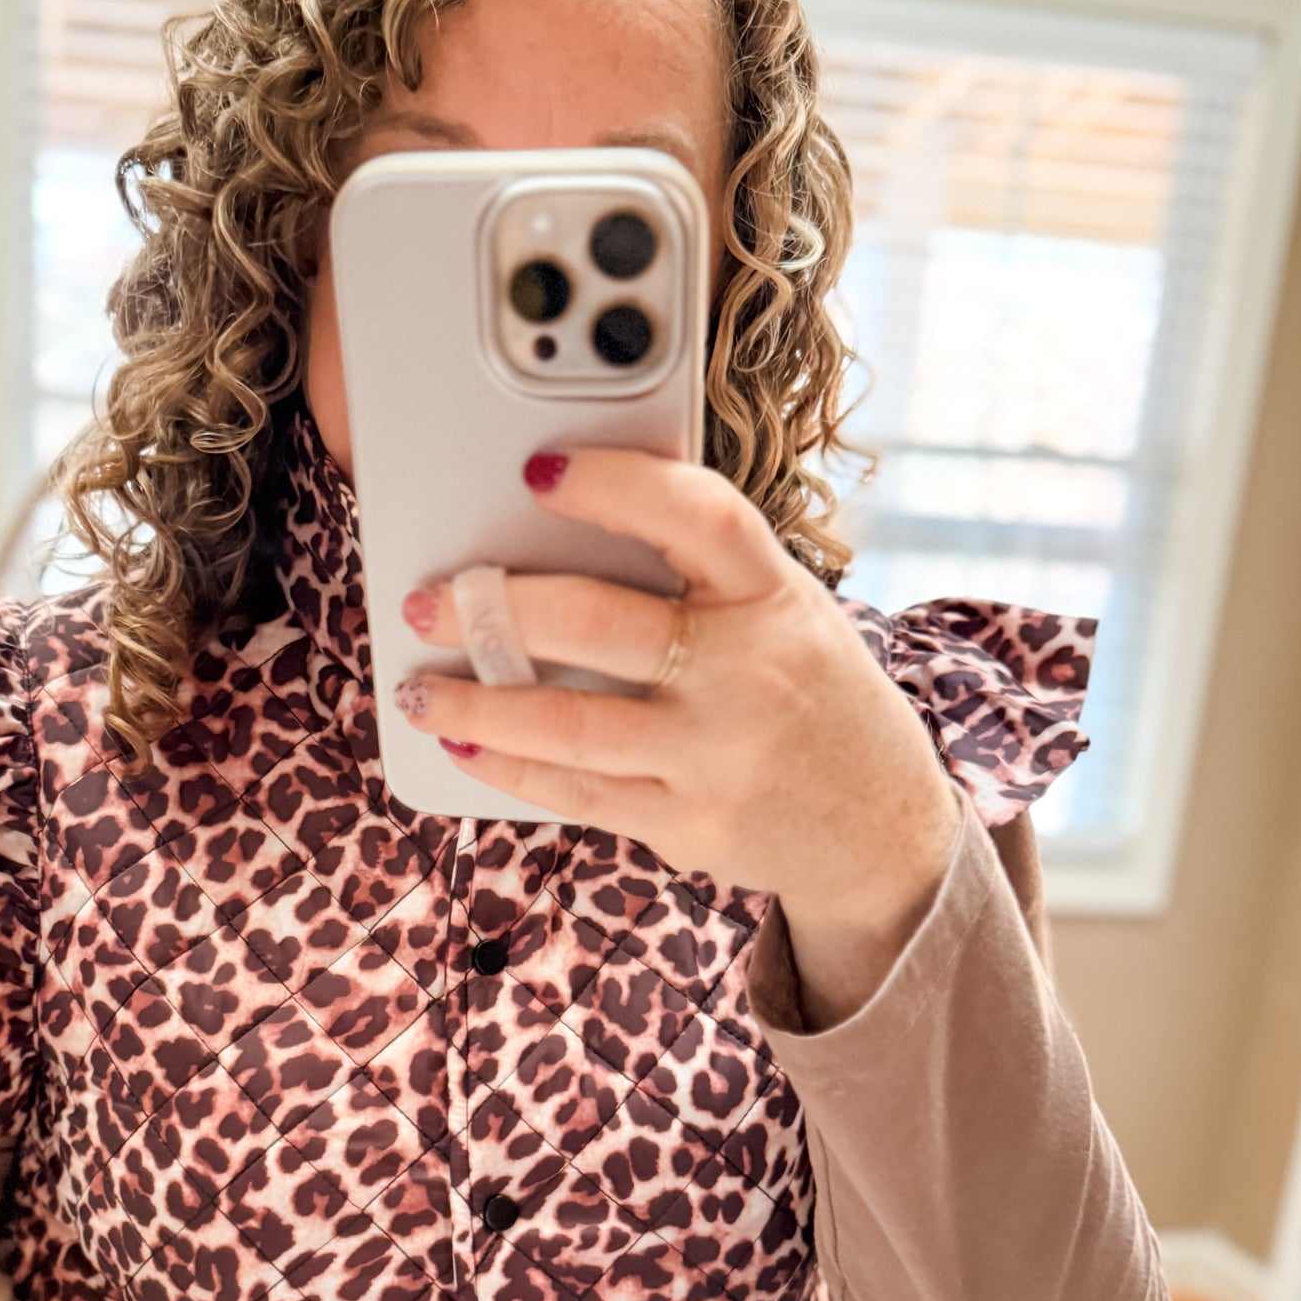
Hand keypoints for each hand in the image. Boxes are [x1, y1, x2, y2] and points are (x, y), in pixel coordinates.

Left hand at [391, 448, 961, 1027]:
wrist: (880, 830)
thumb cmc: (810, 697)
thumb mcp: (788, 615)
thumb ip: (703, 577)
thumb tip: (559, 532)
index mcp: (776, 596)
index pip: (698, 515)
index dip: (615, 485)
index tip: (539, 470)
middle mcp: (750, 673)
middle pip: (601, 623)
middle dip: (496, 608)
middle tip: (432, 599)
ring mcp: (717, 757)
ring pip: (569, 724)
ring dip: (476, 705)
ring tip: (420, 690)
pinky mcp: (689, 825)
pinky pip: (577, 793)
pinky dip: (510, 768)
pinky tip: (466, 746)